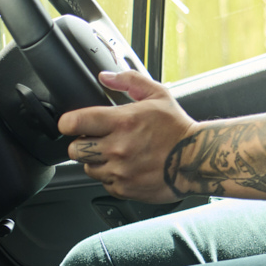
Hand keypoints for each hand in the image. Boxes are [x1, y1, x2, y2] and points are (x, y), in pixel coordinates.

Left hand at [60, 70, 198, 202]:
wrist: (197, 158)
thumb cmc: (178, 127)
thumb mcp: (158, 95)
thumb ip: (129, 81)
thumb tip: (105, 77)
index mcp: (122, 122)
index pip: (74, 123)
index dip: (68, 123)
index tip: (72, 124)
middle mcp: (117, 148)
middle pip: (74, 149)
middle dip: (83, 143)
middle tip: (99, 139)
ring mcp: (120, 171)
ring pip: (88, 167)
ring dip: (98, 161)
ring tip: (118, 154)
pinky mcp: (124, 188)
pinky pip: (104, 183)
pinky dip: (112, 176)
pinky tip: (128, 167)